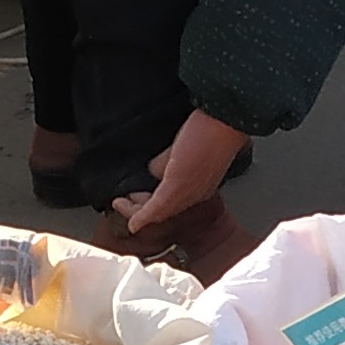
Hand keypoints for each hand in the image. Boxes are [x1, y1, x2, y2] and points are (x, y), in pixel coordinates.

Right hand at [112, 110, 246, 233]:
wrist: (224, 122)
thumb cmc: (211, 129)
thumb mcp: (182, 150)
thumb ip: (165, 164)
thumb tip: (152, 171)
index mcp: (199, 187)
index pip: (170, 202)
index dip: (150, 203)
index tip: (135, 199)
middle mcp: (194, 195)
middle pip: (162, 211)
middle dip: (138, 208)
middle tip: (122, 203)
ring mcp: (186, 194)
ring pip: (157, 213)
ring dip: (135, 211)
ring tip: (120, 203)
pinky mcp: (177, 188)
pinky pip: (155, 209)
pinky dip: (141, 217)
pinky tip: (133, 223)